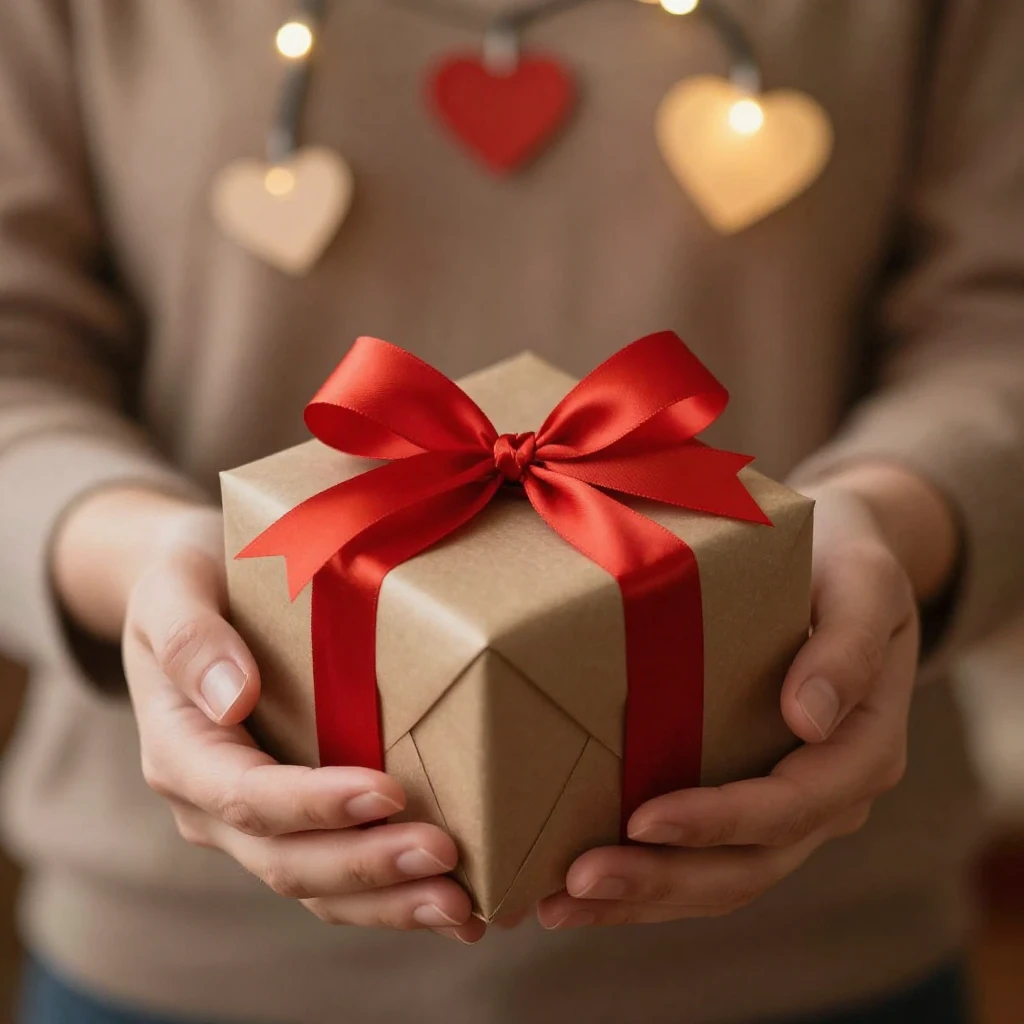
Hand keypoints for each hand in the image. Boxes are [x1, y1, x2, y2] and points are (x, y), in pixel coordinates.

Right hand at [100, 495, 484, 941]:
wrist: (197, 596)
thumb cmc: (190, 583)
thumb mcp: (172, 590)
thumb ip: (192, 638)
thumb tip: (233, 697)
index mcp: (181, 751)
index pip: (247, 795)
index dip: (315, 803)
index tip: (387, 791)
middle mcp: (212, 803)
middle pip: (287, 859)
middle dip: (367, 865)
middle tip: (445, 859)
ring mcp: (254, 821)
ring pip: (317, 885)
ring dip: (388, 901)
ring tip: (462, 905)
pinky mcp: (295, 820)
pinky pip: (338, 873)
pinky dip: (392, 897)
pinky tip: (456, 907)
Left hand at [537, 476, 932, 929]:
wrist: (841, 562)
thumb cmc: (845, 563)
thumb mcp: (862, 583)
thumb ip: (846, 646)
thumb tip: (811, 718)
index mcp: (863, 747)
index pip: (793, 804)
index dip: (721, 820)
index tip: (643, 820)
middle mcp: (830, 792)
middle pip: (751, 864)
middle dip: (662, 880)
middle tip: (578, 881)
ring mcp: (790, 805)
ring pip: (722, 877)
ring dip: (644, 897)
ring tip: (561, 904)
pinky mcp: (749, 797)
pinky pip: (704, 854)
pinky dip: (648, 877)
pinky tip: (585, 885)